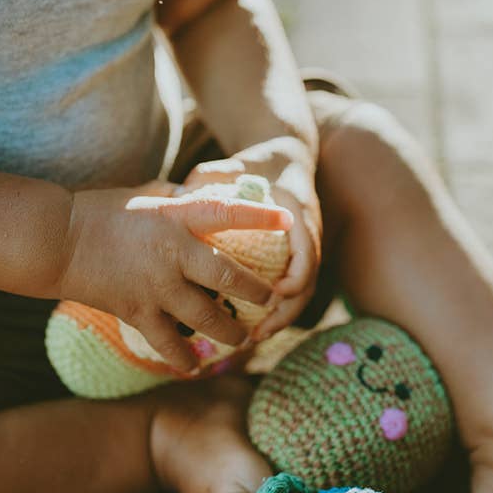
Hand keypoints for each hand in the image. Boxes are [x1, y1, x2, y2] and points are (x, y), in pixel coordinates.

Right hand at [54, 181, 293, 371]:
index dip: (260, 218)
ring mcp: (156, 286)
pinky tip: (194, 368)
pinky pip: (168, 343)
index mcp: (176, 217)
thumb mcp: (147, 193)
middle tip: (270, 302)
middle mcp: (173, 253)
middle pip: (228, 278)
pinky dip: (183, 358)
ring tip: (241, 339)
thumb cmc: (101, 210)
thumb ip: (181, 200)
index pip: (227, 214)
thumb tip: (207, 195)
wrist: (56, 241)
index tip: (289, 222)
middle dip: (255, 293)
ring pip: (206, 317)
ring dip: (228, 332)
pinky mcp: (137, 311)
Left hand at [177, 137, 321, 339]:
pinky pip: (293, 288)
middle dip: (285, 312)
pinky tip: (255, 323)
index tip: (274, 295)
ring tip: (254, 338)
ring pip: (303, 291)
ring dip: (281, 317)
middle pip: (307, 282)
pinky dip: (278, 308)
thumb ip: (213, 175)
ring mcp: (307, 246)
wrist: (289, 155)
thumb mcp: (237, 163)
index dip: (295, 278)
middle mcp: (308, 233)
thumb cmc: (259, 162)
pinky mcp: (298, 256)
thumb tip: (184, 189)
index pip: (308, 252)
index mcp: (297, 211)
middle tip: (257, 334)